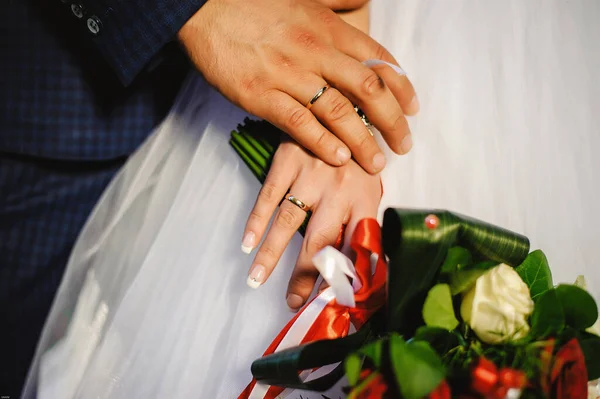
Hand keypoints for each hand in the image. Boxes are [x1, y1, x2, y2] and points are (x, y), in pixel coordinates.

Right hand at [178, 0, 417, 174]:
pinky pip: (298, 122)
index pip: (377, 61)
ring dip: (363, 140)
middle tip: (403, 145)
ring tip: (376, 162)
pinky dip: (322, 142)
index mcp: (327, 28)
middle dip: (392, 121)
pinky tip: (338, 158)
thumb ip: (337, 3)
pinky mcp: (260, 95)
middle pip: (367, 90)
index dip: (401, 87)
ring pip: (338, 111)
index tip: (413, 109)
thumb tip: (363, 2)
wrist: (203, 6)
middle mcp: (314, 51)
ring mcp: (287, 74)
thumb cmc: (253, 4)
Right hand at [241, 140, 380, 309]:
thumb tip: (357, 266)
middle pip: (319, 241)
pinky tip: (246, 244)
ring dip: (271, 254)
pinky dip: (255, 221)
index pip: (354, 247)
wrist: (345, 104)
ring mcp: (311, 173)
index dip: (342, 277)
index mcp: (365, 198)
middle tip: (292, 302)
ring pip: (288, 222)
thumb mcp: (371, 185)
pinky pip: (269, 195)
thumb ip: (362, 221)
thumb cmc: (359, 154)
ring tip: (256, 280)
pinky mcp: (288, 159)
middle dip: (304, 276)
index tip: (329, 301)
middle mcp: (339, 188)